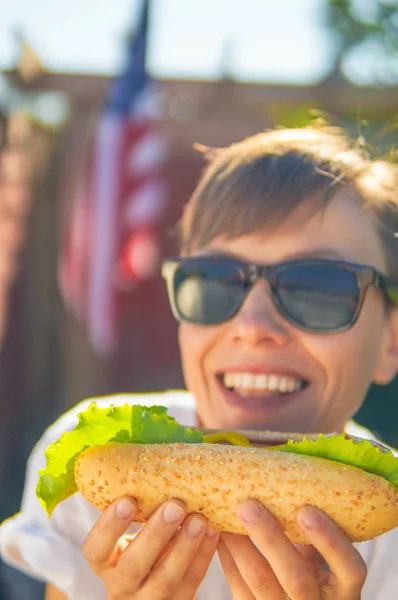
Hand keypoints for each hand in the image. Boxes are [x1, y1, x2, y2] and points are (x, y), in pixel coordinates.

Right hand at [83, 497, 218, 598]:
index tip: (127, 500)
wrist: (158, 584)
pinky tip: (214, 532)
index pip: (95, 549)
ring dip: (184, 547)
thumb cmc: (144, 541)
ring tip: (200, 519)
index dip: (109, 526)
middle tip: (175, 505)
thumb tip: (152, 457)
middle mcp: (119, 586)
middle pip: (133, 565)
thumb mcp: (131, 531)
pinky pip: (190, 586)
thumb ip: (137, 507)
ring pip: (165, 580)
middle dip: (155, 534)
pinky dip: (203, 557)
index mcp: (103, 562)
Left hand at [218, 501, 366, 599]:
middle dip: (270, 539)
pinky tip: (220, 534)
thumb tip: (291, 472)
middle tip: (248, 505)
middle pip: (296, 576)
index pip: (349, 568)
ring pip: (261, 582)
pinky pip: (241, 590)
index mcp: (345, 588)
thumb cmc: (321, 570)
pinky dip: (228, 559)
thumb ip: (318, 530)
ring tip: (225, 514)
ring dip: (240, 545)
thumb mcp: (329, 557)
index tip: (307, 510)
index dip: (330, 541)